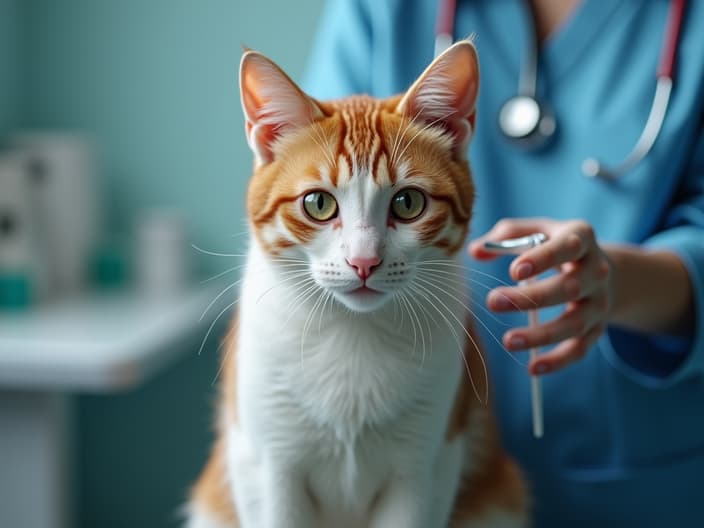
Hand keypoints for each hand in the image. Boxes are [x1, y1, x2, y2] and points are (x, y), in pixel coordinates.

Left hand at [469, 218, 611, 374]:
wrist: (599, 268)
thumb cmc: (553, 245)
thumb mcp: (535, 230)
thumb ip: (505, 236)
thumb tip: (475, 251)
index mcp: (580, 237)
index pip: (566, 247)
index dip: (542, 259)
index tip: (515, 271)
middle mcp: (596, 270)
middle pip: (569, 288)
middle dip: (531, 298)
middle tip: (493, 302)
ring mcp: (599, 302)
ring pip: (574, 323)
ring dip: (541, 335)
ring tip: (508, 341)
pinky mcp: (597, 329)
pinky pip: (579, 349)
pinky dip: (558, 361)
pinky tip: (533, 368)